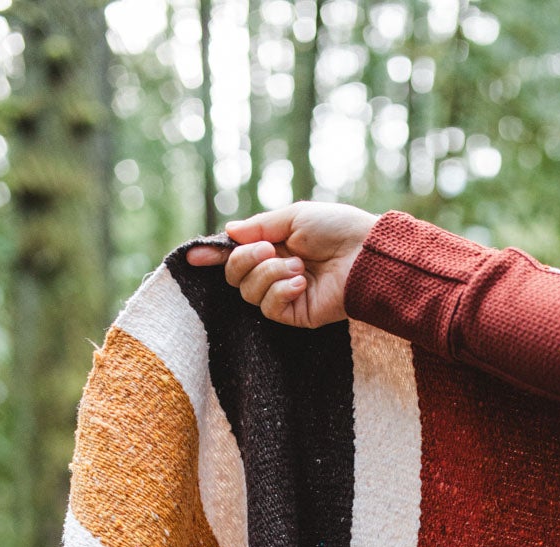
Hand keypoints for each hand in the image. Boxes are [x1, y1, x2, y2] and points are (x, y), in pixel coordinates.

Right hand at [185, 203, 377, 327]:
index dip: (213, 256)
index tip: (192, 257)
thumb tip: (230, 232)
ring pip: (248, 294)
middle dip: (244, 261)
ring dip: (269, 275)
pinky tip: (300, 283)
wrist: (367, 254)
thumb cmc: (337, 230)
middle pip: (234, 278)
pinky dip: (280, 292)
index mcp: (274, 247)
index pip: (236, 256)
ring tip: (299, 267)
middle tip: (269, 249)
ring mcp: (286, 296)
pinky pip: (269, 309)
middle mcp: (276, 273)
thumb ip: (260, 226)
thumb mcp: (295, 216)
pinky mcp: (297, 316)